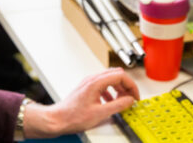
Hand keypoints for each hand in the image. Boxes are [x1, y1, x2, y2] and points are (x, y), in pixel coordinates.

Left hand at [23, 67, 138, 138]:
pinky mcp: (87, 88)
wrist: (57, 119)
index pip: (120, 75)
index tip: (135, 96)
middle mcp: (92, 79)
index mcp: (96, 82)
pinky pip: (103, 85)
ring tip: (122, 101)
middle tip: (131, 98)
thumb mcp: (100, 114)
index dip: (131, 85)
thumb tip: (129, 100)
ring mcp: (89, 83)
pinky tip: (110, 102)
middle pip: (116, 74)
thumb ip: (118, 105)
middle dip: (126, 86)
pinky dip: (110, 92)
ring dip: (119, 88)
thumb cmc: (73, 117)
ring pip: (110, 79)